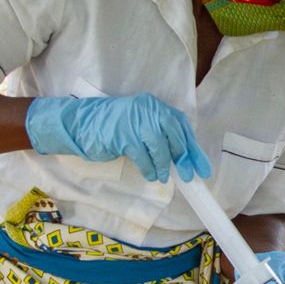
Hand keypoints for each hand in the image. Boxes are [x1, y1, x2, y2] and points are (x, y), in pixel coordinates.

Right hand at [25, 94, 211, 182]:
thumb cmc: (115, 130)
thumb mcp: (141, 127)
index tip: (203, 168)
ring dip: (163, 166)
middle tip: (188, 176)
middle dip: (183, 157)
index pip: (181, 126)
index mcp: (154, 106)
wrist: (81, 125)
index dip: (193, 148)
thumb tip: (186, 159)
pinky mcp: (122, 134)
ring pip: (159, 146)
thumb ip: (162, 136)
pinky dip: (148, 168)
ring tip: (161, 177)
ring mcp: (134, 120)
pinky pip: (143, 155)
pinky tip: (149, 174)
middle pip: (174, 133)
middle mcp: (147, 109)